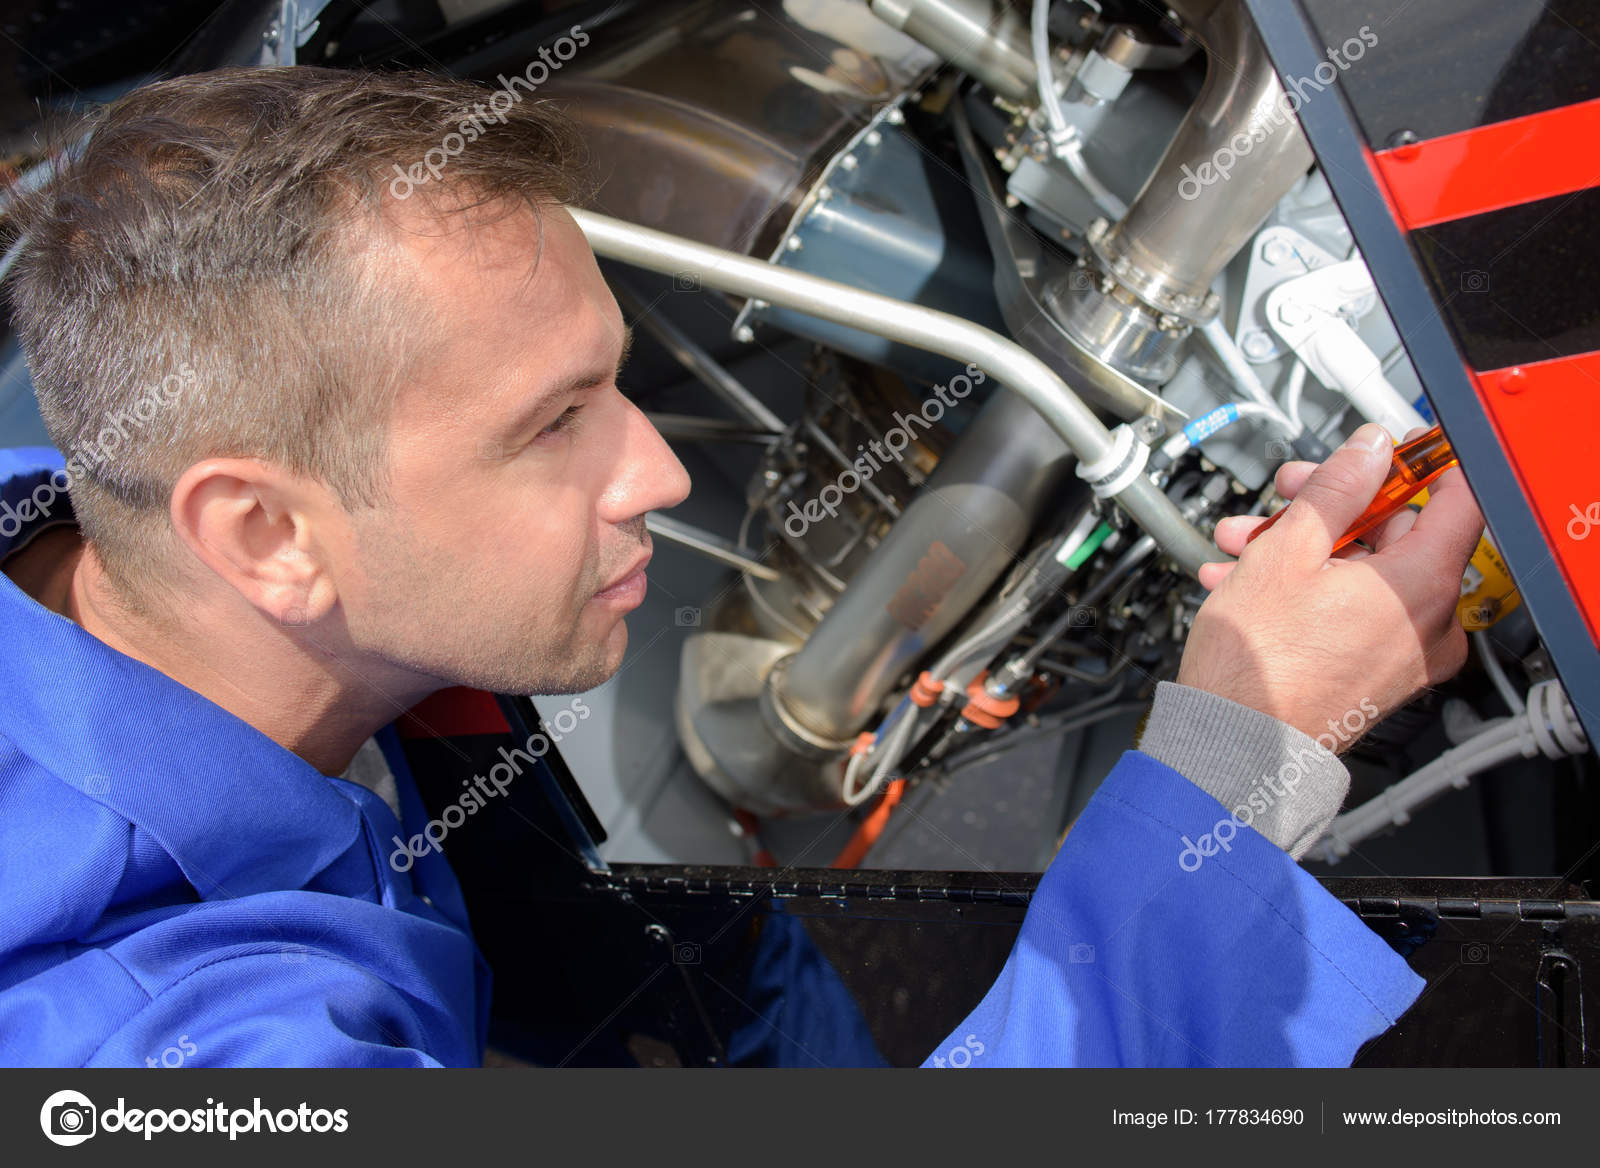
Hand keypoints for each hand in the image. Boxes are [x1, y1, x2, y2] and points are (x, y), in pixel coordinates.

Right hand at [1177, 423, 1483, 749]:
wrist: (1234, 746)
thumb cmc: (1259, 667)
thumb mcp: (1287, 550)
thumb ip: (1337, 489)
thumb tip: (1369, 451)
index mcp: (1424, 585)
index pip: (1458, 495)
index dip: (1414, 463)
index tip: (1379, 453)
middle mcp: (1429, 623)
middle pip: (1397, 533)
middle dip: (1329, 509)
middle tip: (1281, 499)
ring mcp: (1406, 653)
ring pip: (1364, 573)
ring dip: (1303, 548)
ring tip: (1242, 546)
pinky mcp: (1377, 674)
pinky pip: (1353, 612)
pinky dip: (1308, 591)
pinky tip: (1248, 583)